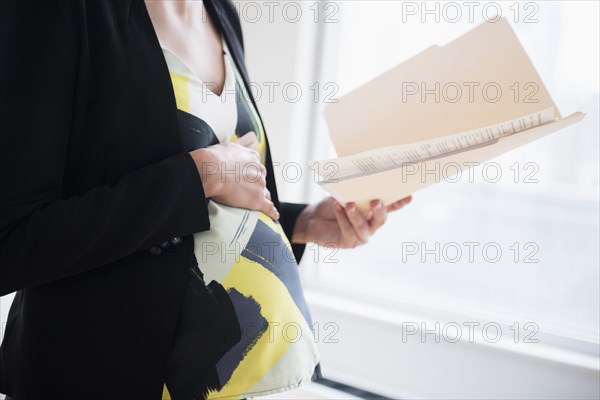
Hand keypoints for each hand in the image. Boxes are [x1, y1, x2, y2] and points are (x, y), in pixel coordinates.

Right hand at [189, 138, 278, 219]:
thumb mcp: (225, 147)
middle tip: (247, 190)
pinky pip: (268, 207)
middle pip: (261, 180)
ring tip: (260, 203)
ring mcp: (259, 185)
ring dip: (262, 197)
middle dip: (256, 185)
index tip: (247, 178)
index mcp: (252, 157)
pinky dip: (272, 212)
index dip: (251, 173)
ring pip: (265, 193)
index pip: (256, 167)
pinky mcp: (257, 200)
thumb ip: (233, 151)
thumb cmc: (214, 159)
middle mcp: (259, 170)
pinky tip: (274, 216)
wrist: (212, 171)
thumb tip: (229, 153)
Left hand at [291, 196, 412, 247]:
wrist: (313, 219)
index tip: (409, 195)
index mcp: (374, 211)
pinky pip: (348, 231)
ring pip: (363, 227)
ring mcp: (361, 235)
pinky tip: (338, 207)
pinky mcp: (349, 242)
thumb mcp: (345, 194)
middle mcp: (371, 225)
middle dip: (379, 211)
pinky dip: (343, 219)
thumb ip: (356, 192)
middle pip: (380, 220)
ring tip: (349, 204)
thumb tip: (364, 181)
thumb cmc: (332, 204)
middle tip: (376, 201)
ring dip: (356, 215)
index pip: (391, 207)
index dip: (400, 203)